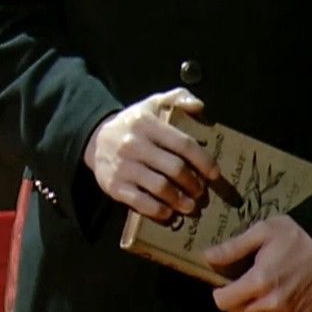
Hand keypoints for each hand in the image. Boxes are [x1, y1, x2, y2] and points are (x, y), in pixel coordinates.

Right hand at [83, 87, 219, 220]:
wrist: (96, 140)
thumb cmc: (135, 123)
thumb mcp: (153, 103)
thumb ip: (178, 98)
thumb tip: (199, 107)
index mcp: (147, 123)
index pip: (182, 143)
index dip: (203, 160)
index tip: (215, 173)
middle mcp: (134, 144)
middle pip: (174, 168)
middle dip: (193, 183)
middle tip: (201, 191)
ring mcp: (123, 166)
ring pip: (159, 187)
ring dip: (180, 200)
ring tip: (191, 206)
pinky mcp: (114, 186)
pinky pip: (140, 203)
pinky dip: (158, 210)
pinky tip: (169, 213)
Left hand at [206, 214, 311, 311]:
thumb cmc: (294, 233)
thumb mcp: (261, 232)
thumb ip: (233, 248)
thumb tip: (207, 257)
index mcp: (259, 281)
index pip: (224, 302)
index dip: (219, 292)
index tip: (224, 281)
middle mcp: (272, 304)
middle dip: (234, 299)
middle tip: (242, 281)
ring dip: (251, 306)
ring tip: (260, 286)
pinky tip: (276, 293)